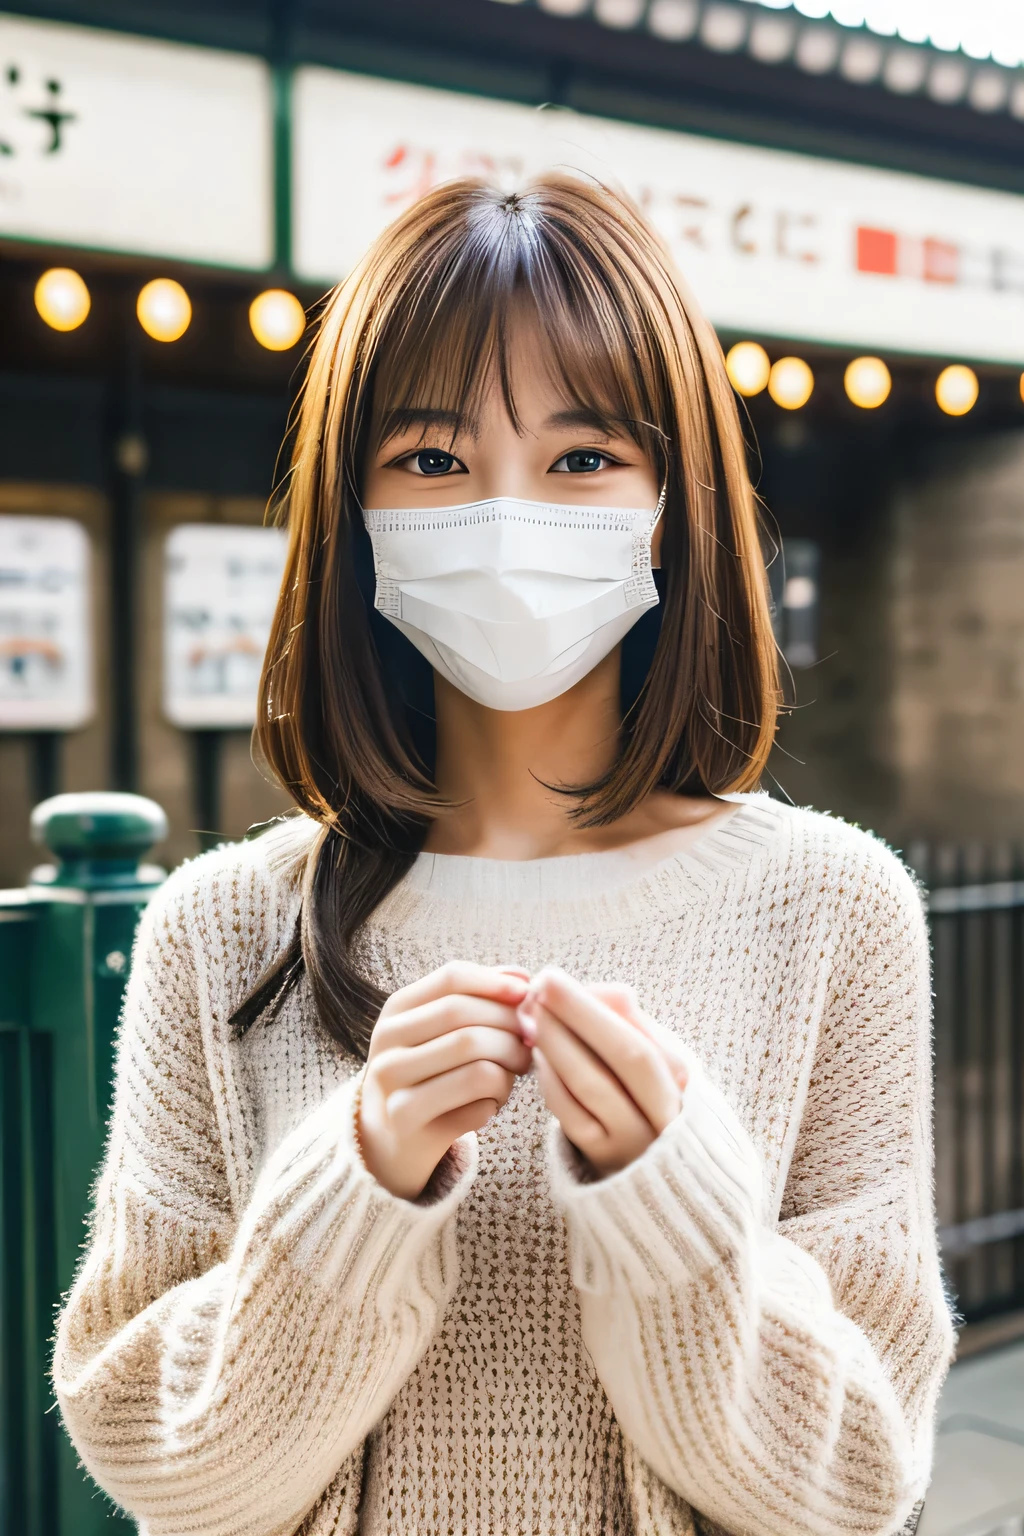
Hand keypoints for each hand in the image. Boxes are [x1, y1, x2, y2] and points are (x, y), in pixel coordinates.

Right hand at [357, 962, 532, 1199]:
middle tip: (529, 1043)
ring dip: (510, 1068)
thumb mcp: (440, 1028)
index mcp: (396, 1010)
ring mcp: (393, 1084)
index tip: (526, 993)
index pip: (452, 978)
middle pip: (467, 1020)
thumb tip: (522, 977)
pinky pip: (478, 1105)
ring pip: (479, 1065)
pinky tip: (489, 1104)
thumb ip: (480, 996)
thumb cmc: (429, 1072)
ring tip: (512, 1074)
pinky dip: (496, 1101)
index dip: (495, 983)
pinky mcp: (409, 1123)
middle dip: (511, 1028)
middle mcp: (386, 1042)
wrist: (390, 1136)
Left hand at [519, 968, 686, 1177]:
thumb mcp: (654, 1055)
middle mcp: (665, 1114)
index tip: (556, 980)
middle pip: (624, 1057)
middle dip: (578, 1015)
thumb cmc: (648, 1092)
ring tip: (532, 1014)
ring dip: (557, 1042)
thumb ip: (629, 1020)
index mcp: (684, 1083)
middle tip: (540, 986)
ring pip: (591, 1085)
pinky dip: (550, 1078)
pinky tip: (537, 1052)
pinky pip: (569, 1113)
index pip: (642, 1039)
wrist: (654, 1160)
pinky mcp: (600, 1156)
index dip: (596, 1009)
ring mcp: (632, 1140)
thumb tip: (591, 990)